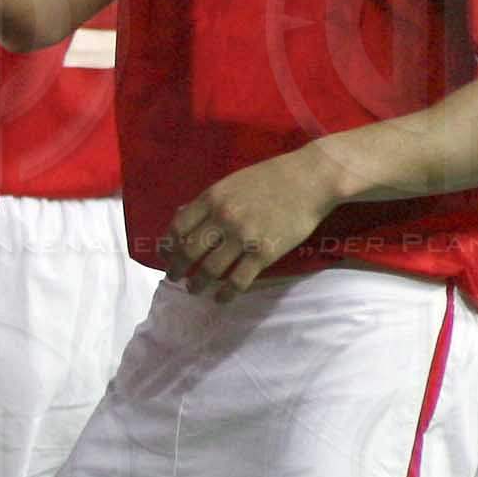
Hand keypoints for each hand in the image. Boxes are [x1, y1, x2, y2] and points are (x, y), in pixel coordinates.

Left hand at [167, 145, 342, 299]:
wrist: (311, 178)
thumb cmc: (271, 177)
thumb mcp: (231, 182)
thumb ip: (208, 201)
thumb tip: (182, 215)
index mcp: (212, 199)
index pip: (178, 228)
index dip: (168, 246)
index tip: (166, 256)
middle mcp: (223, 218)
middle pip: (188, 252)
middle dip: (177, 269)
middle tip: (174, 277)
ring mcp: (243, 237)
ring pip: (210, 270)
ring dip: (197, 284)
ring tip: (194, 289)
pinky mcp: (265, 253)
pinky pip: (238, 281)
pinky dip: (225, 294)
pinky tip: (220, 299)